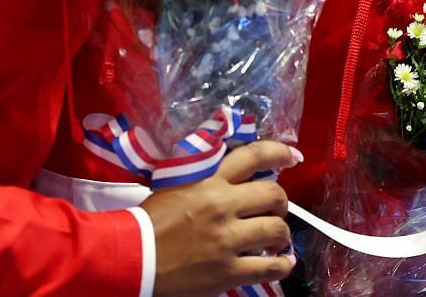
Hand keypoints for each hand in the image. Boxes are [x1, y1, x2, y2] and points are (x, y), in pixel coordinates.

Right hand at [143, 140, 299, 296]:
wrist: (132, 257)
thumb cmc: (150, 221)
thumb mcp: (176, 185)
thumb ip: (205, 176)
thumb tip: (231, 171)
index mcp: (210, 182)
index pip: (253, 156)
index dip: (279, 153)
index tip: (292, 156)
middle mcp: (223, 206)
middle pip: (274, 194)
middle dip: (281, 201)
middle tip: (276, 208)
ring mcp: (228, 241)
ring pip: (277, 230)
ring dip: (281, 234)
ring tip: (276, 239)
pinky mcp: (228, 272)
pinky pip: (270, 268)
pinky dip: (282, 265)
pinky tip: (282, 263)